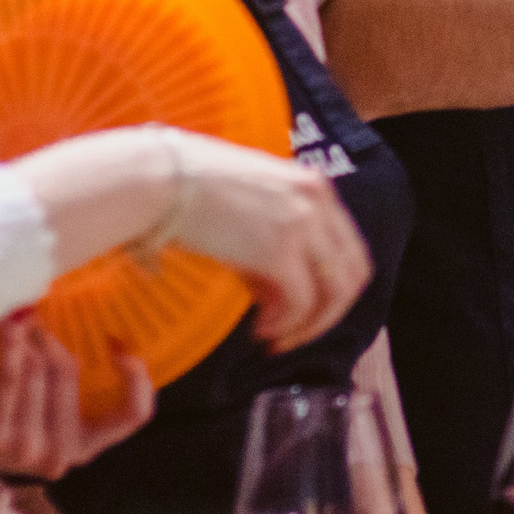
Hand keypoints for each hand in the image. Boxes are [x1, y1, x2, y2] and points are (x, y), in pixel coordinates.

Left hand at [0, 314, 154, 487]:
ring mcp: (29, 452)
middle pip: (75, 372)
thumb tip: (84, 303)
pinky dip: (9, 346)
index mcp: (80, 447)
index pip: (134, 415)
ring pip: (44, 369)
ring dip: (25, 337)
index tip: (116, 339)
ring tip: (8, 321)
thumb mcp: (35, 398)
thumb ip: (62, 372)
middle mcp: (61, 457)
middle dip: (51, 336)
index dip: (135, 374)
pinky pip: (13, 376)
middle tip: (28, 317)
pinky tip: (3, 326)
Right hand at [153, 130, 372, 352]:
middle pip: (353, 274)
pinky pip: (300, 303)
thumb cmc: (191, 188)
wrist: (160, 177)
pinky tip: (260, 331)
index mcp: (316, 187)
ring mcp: (303, 225)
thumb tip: (274, 293)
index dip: (332, 287)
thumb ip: (272, 244)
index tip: (306, 309)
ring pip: (334, 294)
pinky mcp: (279, 250)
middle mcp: (318, 203)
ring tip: (274, 337)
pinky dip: (285, 325)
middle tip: (296, 334)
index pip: (349, 249)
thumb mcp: (250, 206)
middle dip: (328, 314)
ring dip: (308, 327)